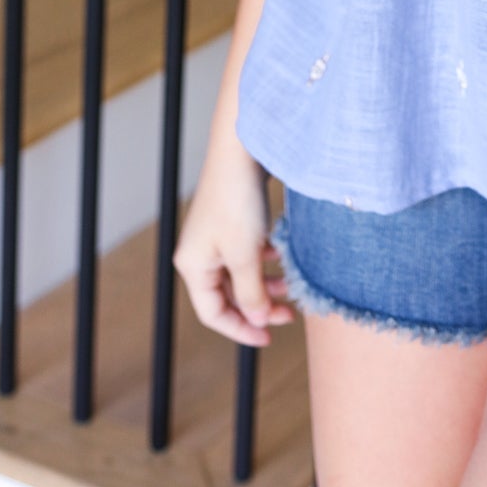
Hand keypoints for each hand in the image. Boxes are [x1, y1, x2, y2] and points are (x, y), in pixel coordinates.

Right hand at [173, 138, 295, 346]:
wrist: (243, 149)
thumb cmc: (238, 201)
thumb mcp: (245, 254)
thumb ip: (250, 292)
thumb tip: (256, 320)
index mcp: (194, 266)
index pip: (214, 313)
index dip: (241, 329)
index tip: (270, 337)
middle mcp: (201, 253)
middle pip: (229, 295)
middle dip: (259, 305)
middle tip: (290, 312)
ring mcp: (217, 237)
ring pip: (243, 274)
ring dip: (267, 283)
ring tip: (293, 284)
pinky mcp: (233, 221)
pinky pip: (249, 253)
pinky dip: (266, 260)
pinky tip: (284, 255)